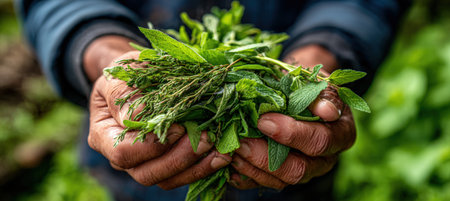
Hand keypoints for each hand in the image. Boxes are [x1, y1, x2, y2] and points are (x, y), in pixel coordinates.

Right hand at [86, 38, 230, 189]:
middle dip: (180, 158)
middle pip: (147, 173)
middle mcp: (121, 157)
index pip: (124, 152)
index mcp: (104, 135)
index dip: (153, 144)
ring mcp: (144, 164)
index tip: (179, 126)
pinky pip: (182, 176)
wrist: (138, 81)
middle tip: (206, 139)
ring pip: (167, 180)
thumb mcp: (121, 76)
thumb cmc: (128, 75)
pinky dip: (204, 167)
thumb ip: (125, 94)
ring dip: (196, 167)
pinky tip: (222, 154)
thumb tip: (141, 116)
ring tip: (220, 149)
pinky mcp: (166, 165)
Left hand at [229, 45, 355, 189]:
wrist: (300, 91)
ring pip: (279, 181)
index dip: (291, 134)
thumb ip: (322, 94)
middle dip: (265, 157)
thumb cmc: (309, 85)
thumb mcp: (318, 82)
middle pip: (298, 170)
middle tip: (242, 141)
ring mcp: (304, 171)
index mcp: (340, 135)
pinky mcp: (283, 176)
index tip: (264, 121)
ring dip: (251, 167)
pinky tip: (229, 164)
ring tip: (231, 150)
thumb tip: (326, 111)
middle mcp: (324, 159)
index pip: (319, 141)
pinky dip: (244, 176)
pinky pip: (263, 184)